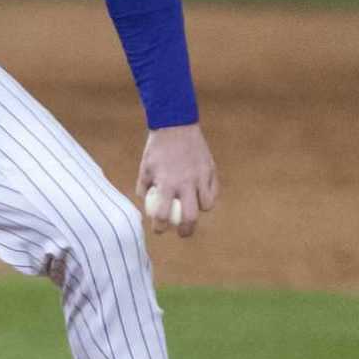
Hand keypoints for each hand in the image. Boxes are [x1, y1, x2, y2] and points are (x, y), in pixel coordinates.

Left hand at [138, 123, 218, 240]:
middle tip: (181, 233)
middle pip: (190, 217)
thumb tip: (147, 207)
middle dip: (185, 230)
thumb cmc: (157, 149)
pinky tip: (201, 197)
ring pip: (206, 206)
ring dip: (199, 212)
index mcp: (166, 183)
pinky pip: (214, 192)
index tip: (159, 230)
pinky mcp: (211, 170)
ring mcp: (201, 176)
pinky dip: (208, 198)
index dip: (160, 227)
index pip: (163, 214)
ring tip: (192, 210)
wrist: (175, 125)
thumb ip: (144, 189)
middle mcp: (185, 182)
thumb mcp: (145, 168)